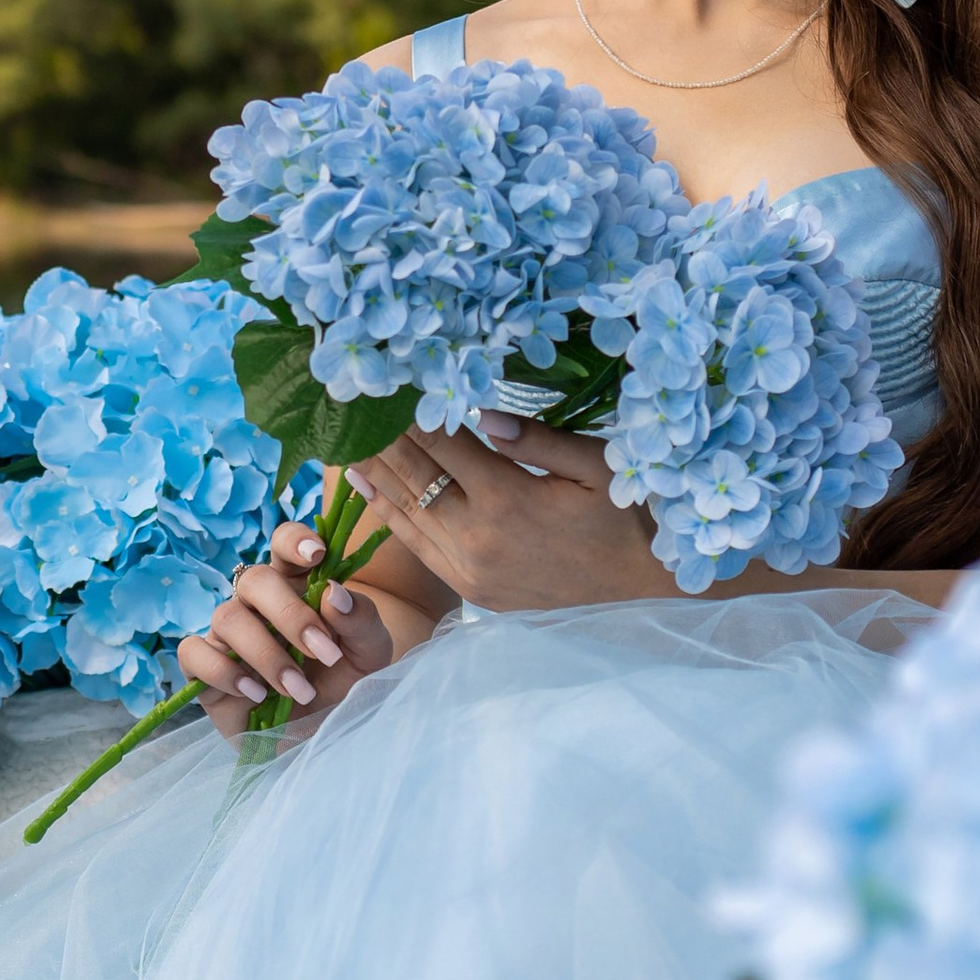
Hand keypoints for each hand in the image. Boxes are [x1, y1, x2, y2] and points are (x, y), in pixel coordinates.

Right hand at [179, 522, 397, 736]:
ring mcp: (228, 637)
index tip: (318, 555)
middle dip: (290, 614)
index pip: (283, 544)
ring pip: (226, 617)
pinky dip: (223, 672)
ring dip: (266, 654)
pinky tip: (256, 693)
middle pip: (254, 580)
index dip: (294, 540)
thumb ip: (360, 621)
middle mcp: (257, 605)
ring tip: (299, 690)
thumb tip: (332, 594)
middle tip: (323, 653)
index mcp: (297, 586)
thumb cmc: (344, 686)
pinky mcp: (204, 670)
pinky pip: (193, 654)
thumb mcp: (369, 654)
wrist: (323, 737)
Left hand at [349, 418, 671, 612]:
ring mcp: (468, 567)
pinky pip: (416, 546)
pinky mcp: (468, 590)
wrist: (637, 598)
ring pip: (405, 511)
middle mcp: (476, 534)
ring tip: (341, 436)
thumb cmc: (625, 521)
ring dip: (373, 471)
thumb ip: (537, 438)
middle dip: (378, 436)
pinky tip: (366, 487)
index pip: (440, 443)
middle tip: (346, 402)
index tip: (380, 382)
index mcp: (506, 497)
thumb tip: (482, 412)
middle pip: (412, 474)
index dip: (406, 411)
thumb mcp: (596, 467)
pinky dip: (387, 513)